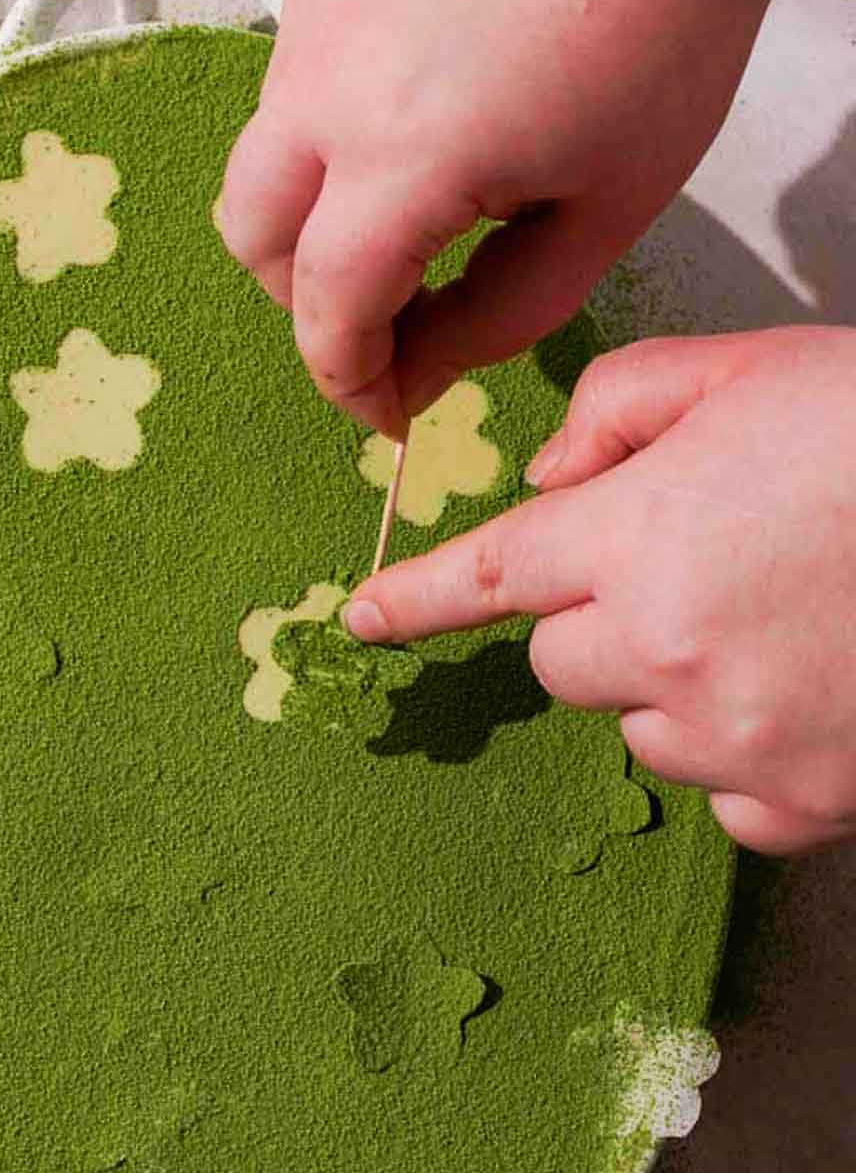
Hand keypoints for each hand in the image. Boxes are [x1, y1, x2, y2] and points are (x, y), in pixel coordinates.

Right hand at [216, 0, 785, 437]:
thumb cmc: (656, 24)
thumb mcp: (604, 215)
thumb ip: (497, 321)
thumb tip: (418, 376)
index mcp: (407, 158)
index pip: (327, 311)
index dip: (351, 380)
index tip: (388, 409)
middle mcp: (330, 87)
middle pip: (254, 240)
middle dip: (307, 300)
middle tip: (386, 316)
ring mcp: (314, 17)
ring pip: (264, 158)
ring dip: (316, 212)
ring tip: (411, 206)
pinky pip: (295, 77)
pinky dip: (334, 124)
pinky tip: (417, 108)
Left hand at [343, 326, 855, 853]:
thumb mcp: (748, 369)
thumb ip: (620, 409)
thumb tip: (548, 479)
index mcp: (638, 534)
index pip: (485, 576)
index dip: (415, 599)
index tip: (361, 620)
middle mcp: (665, 651)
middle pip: (560, 660)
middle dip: (600, 617)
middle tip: (698, 571)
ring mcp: (733, 739)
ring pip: (639, 728)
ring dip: (675, 686)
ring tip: (780, 624)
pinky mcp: (800, 803)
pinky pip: (725, 797)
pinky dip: (749, 757)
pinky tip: (812, 692)